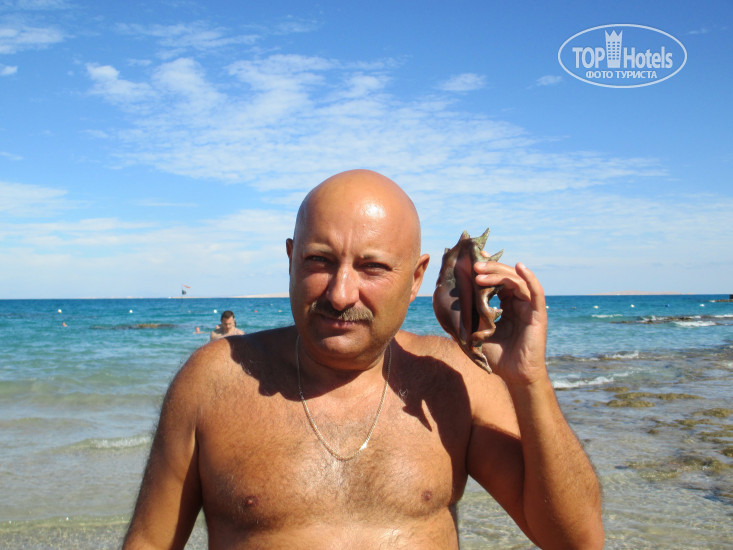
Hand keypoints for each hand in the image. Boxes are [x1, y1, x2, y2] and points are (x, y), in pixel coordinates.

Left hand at [473, 261, 547, 385]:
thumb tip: (445, 305)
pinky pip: (536, 291)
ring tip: (481, 273)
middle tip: (474, 265)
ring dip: (499, 273)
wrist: (514, 375)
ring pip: (517, 281)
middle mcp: (518, 303)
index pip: (497, 282)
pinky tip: (520, 266)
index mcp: (506, 306)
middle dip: (490, 269)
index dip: (486, 270)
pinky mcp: (538, 313)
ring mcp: (529, 307)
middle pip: (506, 277)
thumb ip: (468, 318)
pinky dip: (529, 277)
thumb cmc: (497, 356)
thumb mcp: (477, 333)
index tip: (471, 260)